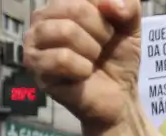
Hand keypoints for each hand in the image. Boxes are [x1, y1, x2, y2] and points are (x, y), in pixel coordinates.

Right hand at [24, 0, 141, 133]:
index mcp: (63, 4)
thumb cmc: (117, 59)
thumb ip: (129, 6)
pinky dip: (82, 68)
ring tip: (92, 61)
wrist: (119, 96)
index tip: (112, 31)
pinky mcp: (36, 67)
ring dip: (91, 50)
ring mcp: (35, 42)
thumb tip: (114, 5)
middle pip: (76, 9)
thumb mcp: (130, 28)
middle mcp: (43, 18)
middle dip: (101, 33)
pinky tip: (83, 74)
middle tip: (102, 49)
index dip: (108, 15)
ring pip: (65, 31)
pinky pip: (61, 58)